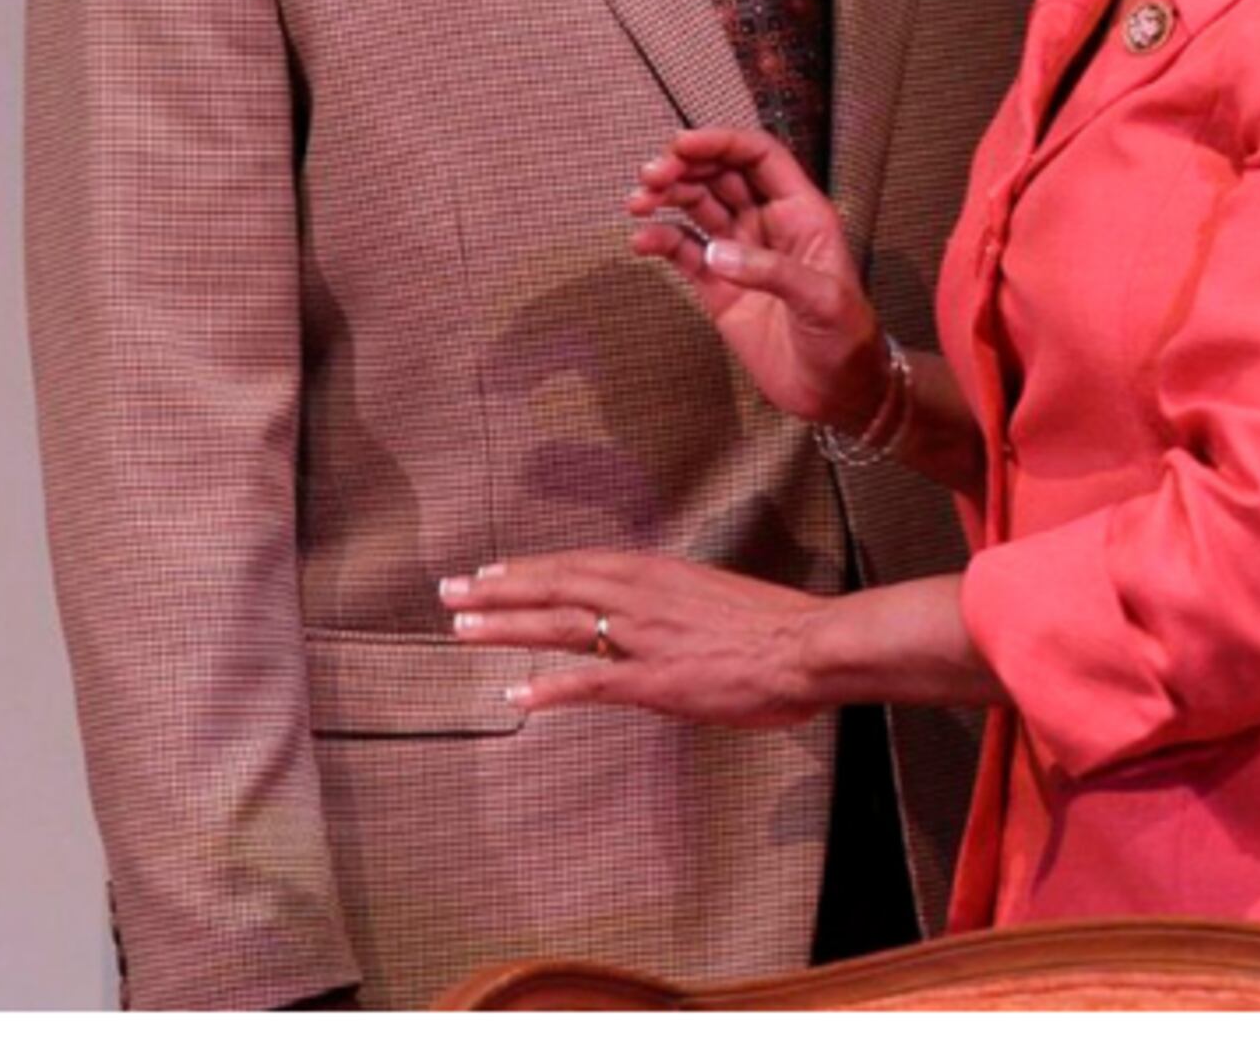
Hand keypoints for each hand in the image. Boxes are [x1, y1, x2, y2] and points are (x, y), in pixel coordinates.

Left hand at [441, 549, 827, 727]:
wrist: (809, 645)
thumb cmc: (773, 625)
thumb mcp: (711, 596)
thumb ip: (671, 603)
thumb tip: (653, 614)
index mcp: (653, 574)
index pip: (575, 565)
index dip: (529, 569)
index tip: (492, 571)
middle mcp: (637, 596)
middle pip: (551, 586)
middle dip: (496, 589)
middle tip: (450, 591)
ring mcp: (641, 637)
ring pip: (557, 624)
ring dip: (504, 626)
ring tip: (460, 629)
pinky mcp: (653, 680)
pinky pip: (588, 683)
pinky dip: (548, 687)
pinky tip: (516, 694)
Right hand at [627, 125, 881, 430]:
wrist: (836, 394)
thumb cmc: (846, 341)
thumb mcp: (823, 301)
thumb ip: (772, 273)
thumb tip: (717, 253)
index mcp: (801, 214)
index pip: (759, 158)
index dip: (722, 143)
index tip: (682, 144)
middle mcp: (768, 224)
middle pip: (720, 175)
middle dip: (684, 167)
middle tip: (650, 176)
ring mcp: (739, 253)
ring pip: (697, 206)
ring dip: (666, 197)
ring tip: (638, 202)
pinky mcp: (717, 285)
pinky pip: (683, 251)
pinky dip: (659, 240)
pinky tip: (640, 241)